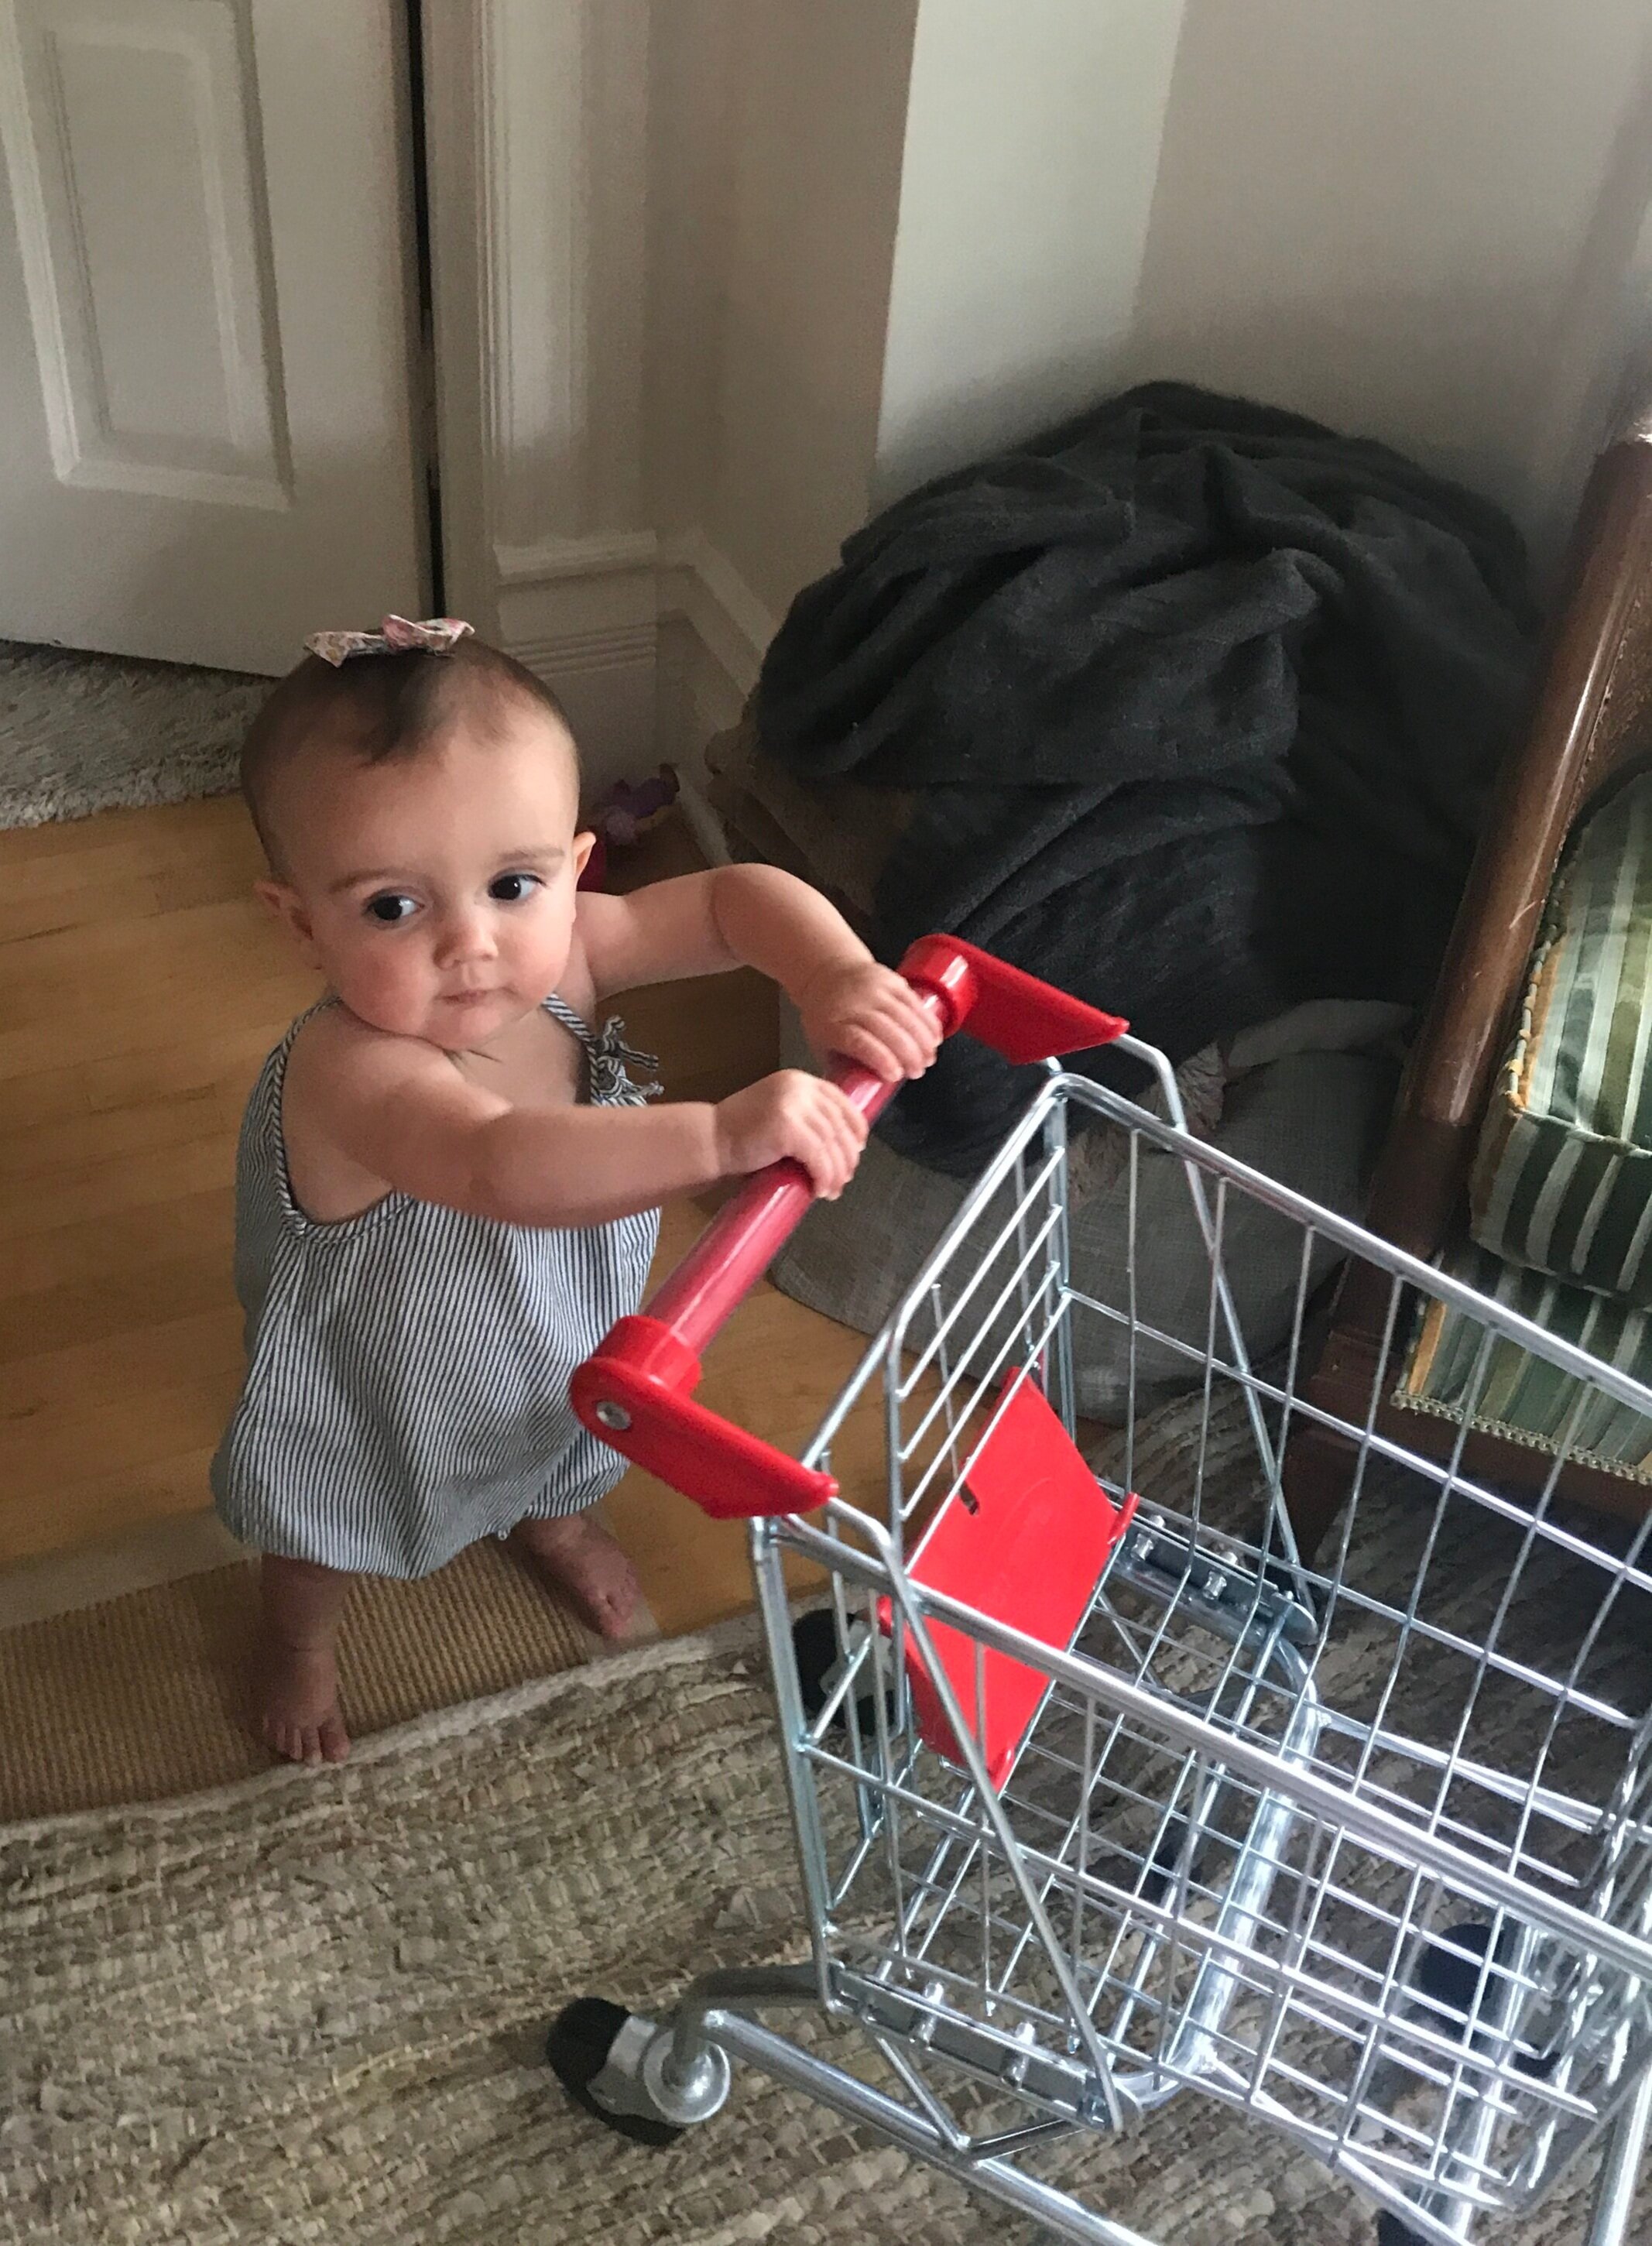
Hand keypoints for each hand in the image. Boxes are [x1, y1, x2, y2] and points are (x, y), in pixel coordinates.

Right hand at [713, 1071, 869, 1198]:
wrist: (710, 1140)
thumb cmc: (741, 1134)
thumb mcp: (778, 1112)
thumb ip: (805, 1116)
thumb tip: (839, 1141)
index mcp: (798, 1080)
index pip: (840, 1100)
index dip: (855, 1127)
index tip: (858, 1148)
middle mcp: (798, 1087)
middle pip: (840, 1124)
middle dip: (847, 1155)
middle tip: (845, 1178)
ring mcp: (792, 1105)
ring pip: (831, 1144)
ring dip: (836, 1172)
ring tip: (833, 1189)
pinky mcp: (787, 1128)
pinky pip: (818, 1157)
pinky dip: (823, 1176)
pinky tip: (819, 1189)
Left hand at [796, 959, 941, 1082]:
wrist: (825, 974)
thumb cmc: (824, 1017)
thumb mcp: (820, 1044)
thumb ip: (837, 1069)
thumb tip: (854, 1102)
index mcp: (831, 1024)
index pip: (859, 1041)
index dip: (880, 1058)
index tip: (895, 1076)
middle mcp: (852, 1004)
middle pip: (886, 1029)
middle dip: (907, 1054)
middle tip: (918, 1072)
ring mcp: (872, 989)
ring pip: (904, 1015)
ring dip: (921, 1040)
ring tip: (929, 1059)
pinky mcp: (889, 979)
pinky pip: (913, 1001)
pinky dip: (927, 1021)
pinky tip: (934, 1038)